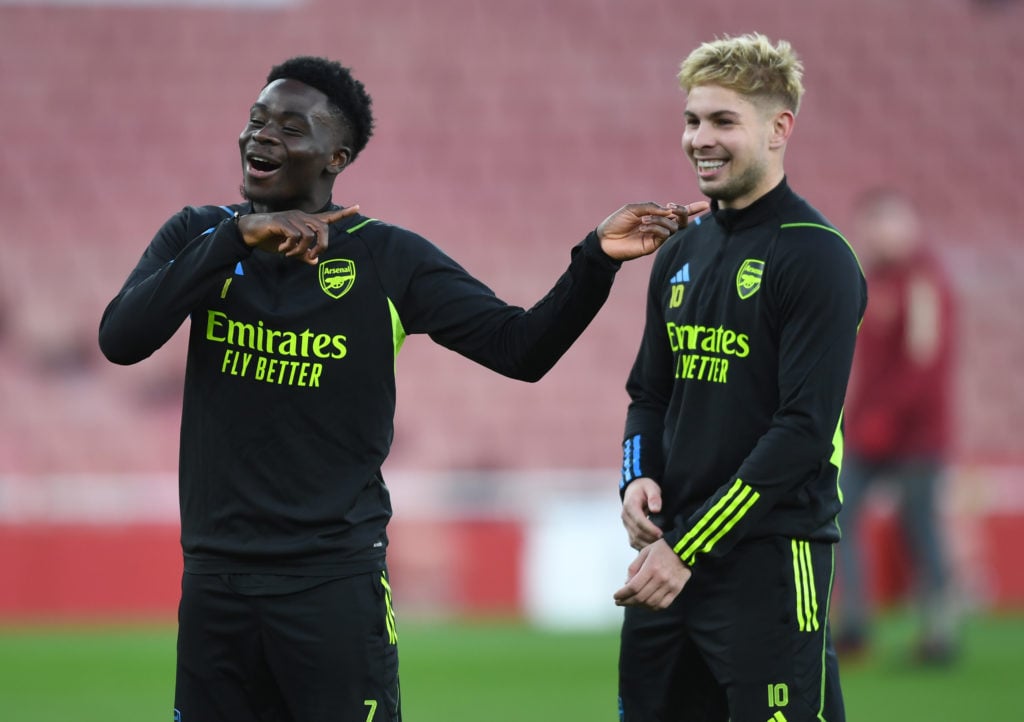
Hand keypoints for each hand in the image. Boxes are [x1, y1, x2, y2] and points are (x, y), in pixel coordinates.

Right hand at [237, 205, 359, 264]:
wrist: (249, 232)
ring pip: (309, 236)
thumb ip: (303, 254)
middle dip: (321, 246)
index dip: (343, 214)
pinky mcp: (281, 221)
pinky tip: (282, 250)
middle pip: (323, 229)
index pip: (328, 217)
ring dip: (301, 250)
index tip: (358, 207)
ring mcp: (292, 217)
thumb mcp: (289, 249)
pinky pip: (295, 236)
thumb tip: (315, 261)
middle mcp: (301, 216)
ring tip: (289, 254)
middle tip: (310, 257)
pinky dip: (290, 248)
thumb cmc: (270, 239)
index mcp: (305, 221)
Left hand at [597, 201, 708, 260]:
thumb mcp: (634, 208)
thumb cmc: (617, 222)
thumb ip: (651, 207)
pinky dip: (655, 227)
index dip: (692, 209)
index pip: (677, 213)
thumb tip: (668, 209)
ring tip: (644, 220)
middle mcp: (659, 227)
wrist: (605, 239)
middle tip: (673, 208)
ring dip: (660, 220)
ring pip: (673, 227)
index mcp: (656, 216)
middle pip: (681, 221)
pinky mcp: (653, 246)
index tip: (705, 205)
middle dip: (682, 212)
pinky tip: (642, 227)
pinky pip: (664, 235)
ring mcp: (657, 237)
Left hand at [613, 539, 690, 609]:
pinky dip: (652, 607)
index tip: (616, 596)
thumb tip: (626, 584)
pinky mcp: (676, 590)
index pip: (633, 587)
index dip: (622, 594)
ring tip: (631, 602)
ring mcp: (670, 585)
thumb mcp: (644, 552)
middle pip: (640, 597)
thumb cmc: (661, 549)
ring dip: (638, 605)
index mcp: (651, 567)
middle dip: (627, 602)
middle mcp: (661, 578)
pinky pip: (663, 604)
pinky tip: (645, 604)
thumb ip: (634, 568)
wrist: (684, 548)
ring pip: (651, 603)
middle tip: (619, 602)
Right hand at [621, 477, 664, 549]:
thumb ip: (654, 497)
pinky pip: (633, 542)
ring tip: (660, 546)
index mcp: (630, 505)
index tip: (661, 534)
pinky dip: (642, 546)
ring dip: (647, 544)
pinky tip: (653, 547)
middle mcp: (625, 516)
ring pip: (634, 539)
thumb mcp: (651, 488)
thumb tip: (655, 509)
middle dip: (650, 538)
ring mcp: (626, 524)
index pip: (639, 521)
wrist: (634, 489)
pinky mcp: (628, 529)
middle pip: (637, 532)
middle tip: (664, 542)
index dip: (650, 529)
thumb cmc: (645, 488)